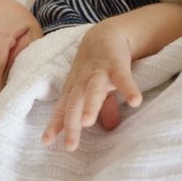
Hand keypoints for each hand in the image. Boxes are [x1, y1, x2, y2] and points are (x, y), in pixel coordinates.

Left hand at [41, 22, 142, 150]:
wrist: (104, 34)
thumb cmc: (96, 67)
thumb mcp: (95, 89)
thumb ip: (101, 109)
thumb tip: (108, 129)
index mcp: (74, 90)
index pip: (62, 110)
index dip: (55, 125)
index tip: (46, 142)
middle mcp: (81, 82)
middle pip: (74, 105)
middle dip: (70, 125)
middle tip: (70, 146)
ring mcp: (98, 72)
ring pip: (91, 90)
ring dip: (88, 106)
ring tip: (86, 123)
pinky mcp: (116, 64)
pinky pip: (122, 77)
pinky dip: (128, 88)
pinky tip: (135, 101)